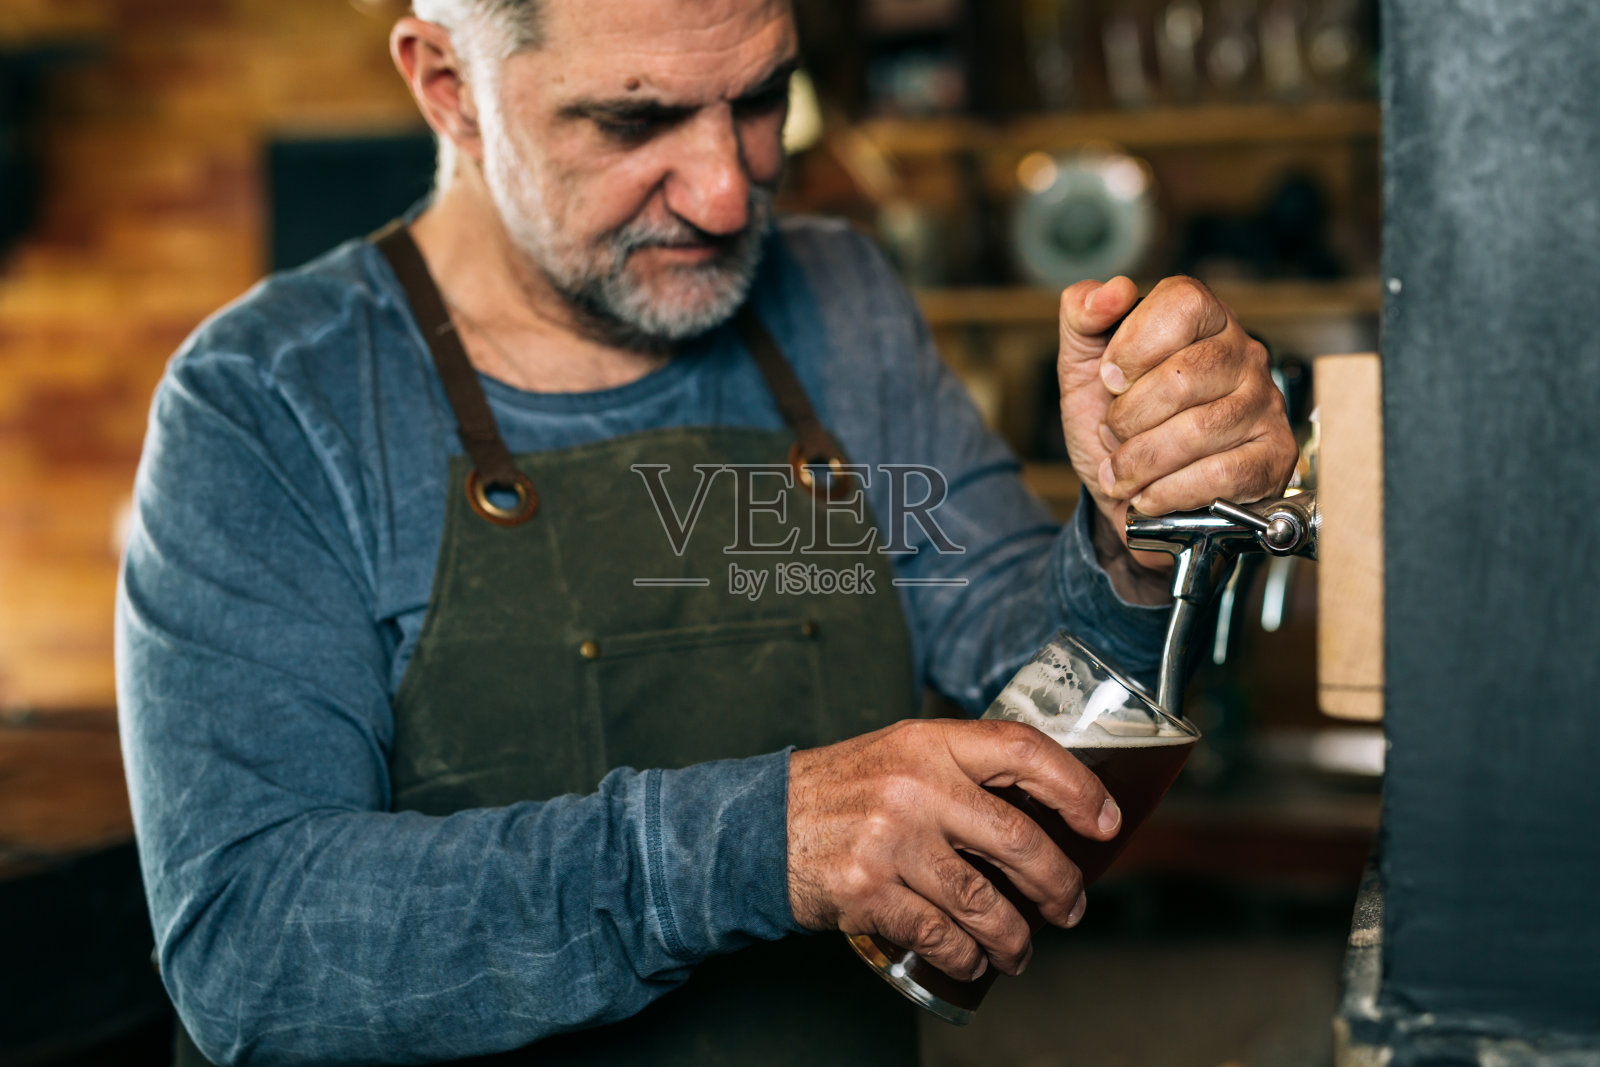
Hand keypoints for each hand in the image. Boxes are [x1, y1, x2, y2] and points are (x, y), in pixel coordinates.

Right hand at [787, 719, 1119, 979]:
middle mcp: (914, 786)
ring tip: (1021, 949)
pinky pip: (940, 936)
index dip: (1076, 787)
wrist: (759, 826)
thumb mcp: (902, 754)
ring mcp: (890, 841)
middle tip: (1070, 906)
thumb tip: (1044, 808)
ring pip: (985, 902)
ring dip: (1016, 937)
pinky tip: (972, 961)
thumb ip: (962, 767)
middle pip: (1018, 840)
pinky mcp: (868, 891)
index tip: (1104, 821)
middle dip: (1060, 884)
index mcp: (929, 742)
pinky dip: (966, 958)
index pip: (1022, 750)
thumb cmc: (844, 792)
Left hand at [1057, 275, 1298, 580]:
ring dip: (1141, 461)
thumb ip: (1082, 316)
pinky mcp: (1274, 455)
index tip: (1110, 379)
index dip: (1134, 345)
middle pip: (1184, 376)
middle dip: (1128, 417)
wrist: (1129, 494)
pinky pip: (1221, 474)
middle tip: (1112, 435)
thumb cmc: (1114, 425)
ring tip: (1122, 471)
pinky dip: (1170, 491)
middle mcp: (1244, 353)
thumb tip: (1111, 291)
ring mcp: (1264, 404)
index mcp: (1203, 318)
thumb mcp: (1083, 366)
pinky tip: (1151, 495)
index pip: (1183, 303)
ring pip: (1198, 430)